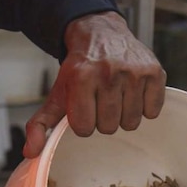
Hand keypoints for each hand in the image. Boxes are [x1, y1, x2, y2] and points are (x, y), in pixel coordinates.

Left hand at [23, 11, 165, 157]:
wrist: (100, 34)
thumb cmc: (79, 68)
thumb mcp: (57, 93)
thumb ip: (41, 123)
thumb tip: (31, 152)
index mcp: (82, 78)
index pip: (84, 128)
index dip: (82, 122)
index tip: (82, 107)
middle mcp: (109, 73)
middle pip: (109, 127)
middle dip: (102, 119)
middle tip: (99, 100)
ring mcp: (134, 72)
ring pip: (131, 122)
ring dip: (122, 115)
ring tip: (115, 95)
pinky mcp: (154, 72)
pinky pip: (152, 111)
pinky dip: (143, 106)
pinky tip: (132, 91)